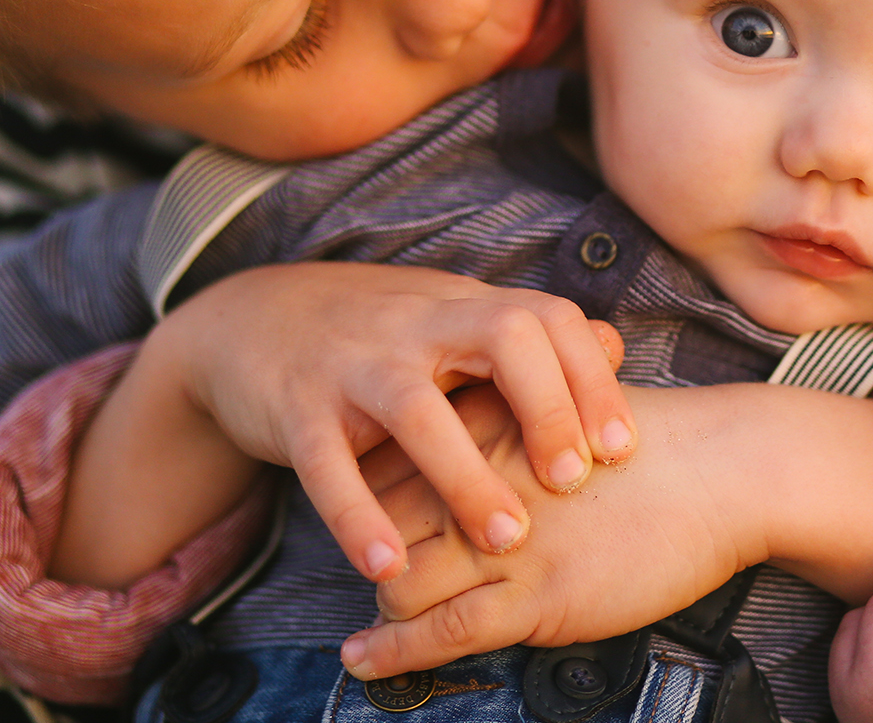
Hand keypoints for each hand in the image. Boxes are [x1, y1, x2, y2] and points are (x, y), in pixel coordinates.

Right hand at [142, 263, 633, 578]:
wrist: (251, 319)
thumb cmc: (378, 334)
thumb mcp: (452, 320)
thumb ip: (528, 337)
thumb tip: (616, 344)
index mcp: (463, 307)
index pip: (547, 317)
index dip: (591, 379)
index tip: (622, 448)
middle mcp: (416, 324)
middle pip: (504, 336)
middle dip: (549, 407)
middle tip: (573, 480)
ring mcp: (353, 362)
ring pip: (418, 409)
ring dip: (467, 476)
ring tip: (508, 538)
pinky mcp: (294, 407)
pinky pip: (326, 465)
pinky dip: (358, 517)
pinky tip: (389, 564)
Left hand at [339, 383, 758, 677]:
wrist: (725, 470)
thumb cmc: (660, 442)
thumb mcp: (571, 403)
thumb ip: (516, 419)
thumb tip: (472, 447)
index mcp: (489, 419)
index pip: (388, 458)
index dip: (371, 494)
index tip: (374, 514)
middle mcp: (484, 475)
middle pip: (379, 521)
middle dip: (373, 551)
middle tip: (383, 567)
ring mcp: (509, 539)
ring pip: (400, 579)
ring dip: (386, 604)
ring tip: (382, 617)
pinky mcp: (537, 595)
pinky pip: (443, 631)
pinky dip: (393, 651)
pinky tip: (363, 660)